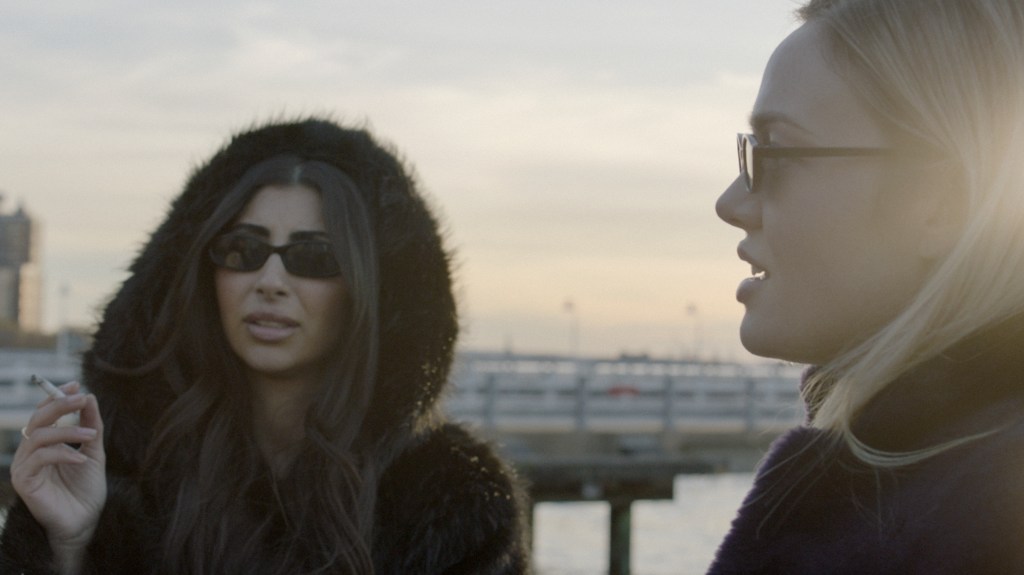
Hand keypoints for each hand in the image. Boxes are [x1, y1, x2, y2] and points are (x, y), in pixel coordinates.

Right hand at [11, 381, 106, 570]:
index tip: (77, 385)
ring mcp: (24, 466)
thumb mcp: (93, 451)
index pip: (44, 413)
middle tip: (81, 398)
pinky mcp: (24, 481)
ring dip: (67, 431)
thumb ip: (90, 425)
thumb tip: (89, 397)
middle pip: (37, 419)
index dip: (57, 396)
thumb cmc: (86, 489)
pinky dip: (63, 454)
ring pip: (39, 436)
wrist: (85, 522)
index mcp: (44, 443)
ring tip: (91, 436)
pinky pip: (40, 458)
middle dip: (60, 405)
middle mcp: (30, 452)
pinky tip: (82, 459)